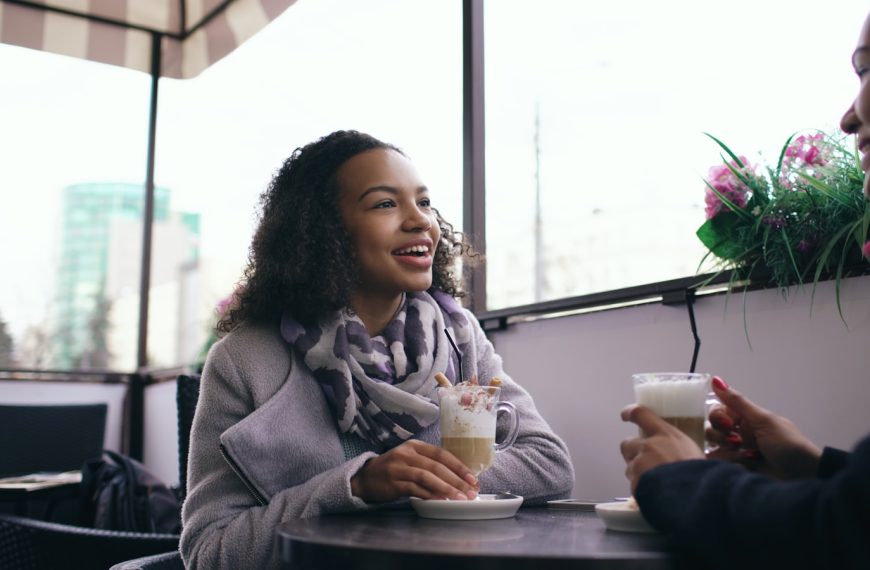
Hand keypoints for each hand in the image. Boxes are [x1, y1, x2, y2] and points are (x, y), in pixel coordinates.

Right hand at [350, 440, 478, 502]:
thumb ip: (429, 464)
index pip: (442, 454)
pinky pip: (415, 489)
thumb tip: (457, 477)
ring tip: (459, 498)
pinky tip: (440, 501)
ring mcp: (399, 467)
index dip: (459, 466)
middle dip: (457, 480)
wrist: (365, 478)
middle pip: (437, 466)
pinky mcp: (393, 482)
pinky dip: (429, 495)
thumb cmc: (394, 470)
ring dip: (446, 488)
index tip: (473, 478)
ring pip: (427, 476)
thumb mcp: (411, 459)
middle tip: (471, 491)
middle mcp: (407, 453)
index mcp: (415, 445)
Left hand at [620, 405, 704, 493]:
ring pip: (629, 468)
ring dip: (637, 474)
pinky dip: (642, 490)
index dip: (630, 413)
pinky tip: (655, 495)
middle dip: (632, 453)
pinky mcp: (635, 483)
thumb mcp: (696, 454)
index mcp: (667, 435)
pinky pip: (634, 486)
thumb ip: (678, 450)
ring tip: (656, 484)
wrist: (697, 498)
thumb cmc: (703, 477)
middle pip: (627, 444)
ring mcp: (640, 465)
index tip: (626, 414)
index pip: (641, 414)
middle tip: (644, 463)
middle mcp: (649, 446)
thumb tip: (678, 457)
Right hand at [705, 376, 820, 479]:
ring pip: (716, 448)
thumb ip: (737, 401)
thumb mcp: (763, 420)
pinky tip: (744, 467)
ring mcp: (739, 452)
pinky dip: (730, 465)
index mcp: (747, 417)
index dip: (717, 417)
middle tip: (737, 442)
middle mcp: (740, 432)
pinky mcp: (739, 469)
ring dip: (728, 453)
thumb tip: (716, 380)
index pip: (718, 410)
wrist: (804, 476)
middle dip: (721, 436)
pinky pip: (722, 465)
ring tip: (748, 458)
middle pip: (712, 429)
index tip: (728, 424)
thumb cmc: (788, 445)